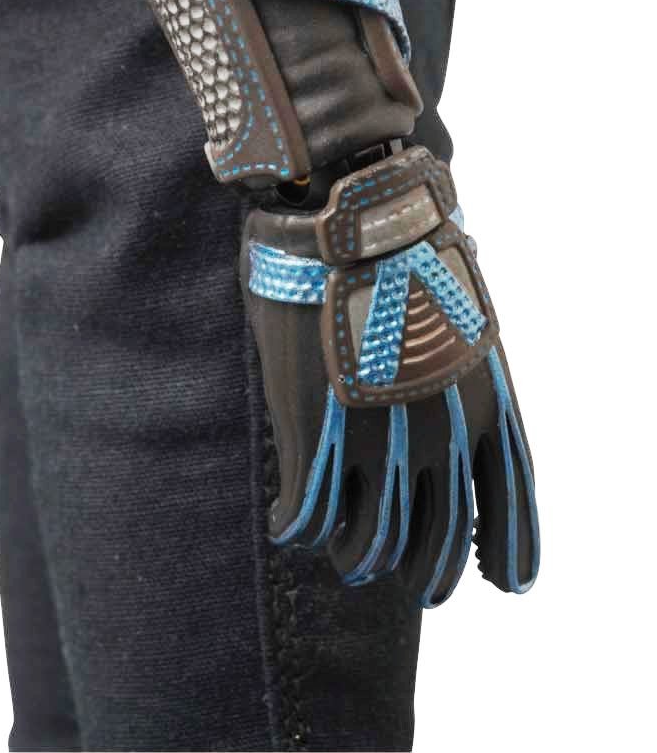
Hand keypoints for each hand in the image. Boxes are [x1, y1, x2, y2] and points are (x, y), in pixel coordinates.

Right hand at [241, 146, 538, 605]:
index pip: (510, 511)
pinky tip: (290, 525)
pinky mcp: (313, 436)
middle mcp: (440, 440)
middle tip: (413, 583)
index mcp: (487, 408)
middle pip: (437, 545)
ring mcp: (375, 443)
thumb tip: (450, 411)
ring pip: (369, 544)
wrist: (354, 217)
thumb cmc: (404, 249)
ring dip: (356, 559)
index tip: (504, 583)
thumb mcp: (461, 315)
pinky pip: (308, 514)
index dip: (508, 555)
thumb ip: (458, 376)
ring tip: (346, 556)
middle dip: (426, 574)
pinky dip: (298, 527)